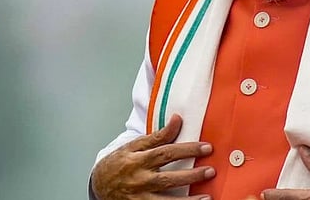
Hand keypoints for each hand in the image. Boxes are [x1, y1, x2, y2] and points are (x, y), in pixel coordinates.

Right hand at [91, 114, 215, 199]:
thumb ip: (158, 135)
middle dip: (191, 176)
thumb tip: (178, 118)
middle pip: (167, 179)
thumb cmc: (120, 162)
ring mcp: (139, 197)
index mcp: (138, 160)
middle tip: (211, 171)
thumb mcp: (134, 146)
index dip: (187, 150)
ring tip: (207, 197)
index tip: (207, 148)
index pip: (166, 153)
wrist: (98, 184)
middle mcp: (139, 180)